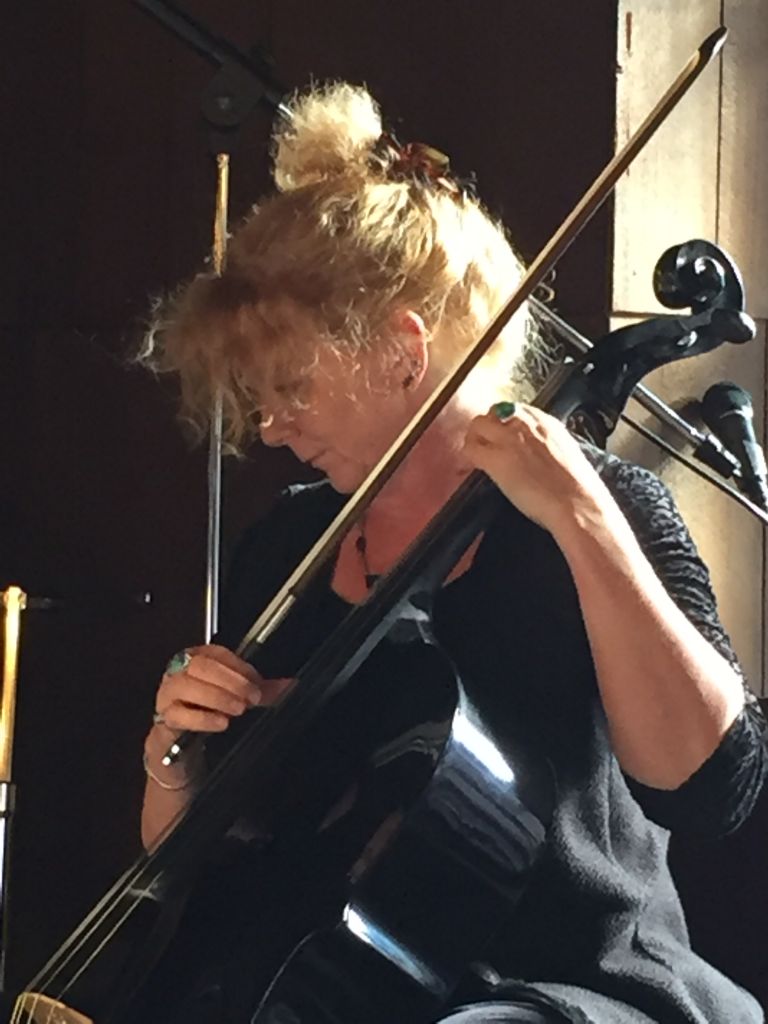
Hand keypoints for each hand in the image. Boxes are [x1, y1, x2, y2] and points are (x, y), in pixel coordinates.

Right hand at [153, 643, 292, 734]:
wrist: (180, 748)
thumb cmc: (208, 713)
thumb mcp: (237, 699)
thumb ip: (262, 691)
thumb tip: (291, 684)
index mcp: (197, 659)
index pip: (216, 653)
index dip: (239, 666)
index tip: (257, 682)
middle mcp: (178, 672)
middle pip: (200, 665)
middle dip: (229, 680)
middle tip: (251, 698)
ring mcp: (167, 694)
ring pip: (185, 685)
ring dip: (216, 696)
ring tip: (238, 709)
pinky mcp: (163, 719)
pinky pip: (177, 714)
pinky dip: (201, 717)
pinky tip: (221, 722)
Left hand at [463, 402, 609, 533]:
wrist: (576, 504)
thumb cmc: (579, 487)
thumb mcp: (568, 453)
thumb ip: (549, 445)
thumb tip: (540, 451)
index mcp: (545, 422)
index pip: (515, 410)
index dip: (505, 423)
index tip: (504, 436)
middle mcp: (525, 424)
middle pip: (494, 412)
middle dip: (489, 427)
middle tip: (486, 443)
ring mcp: (508, 439)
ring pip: (478, 425)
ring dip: (475, 438)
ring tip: (477, 453)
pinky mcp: (494, 459)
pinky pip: (470, 448)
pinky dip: (469, 456)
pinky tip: (474, 467)